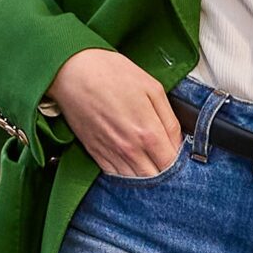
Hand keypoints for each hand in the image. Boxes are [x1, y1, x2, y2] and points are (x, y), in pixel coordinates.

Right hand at [47, 48, 183, 176]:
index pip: (171, 164)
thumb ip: (170, 120)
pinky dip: (126, 173)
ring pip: (135, 181)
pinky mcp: (95, 153)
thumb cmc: (111, 73)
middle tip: (165, 157)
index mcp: (148, 133)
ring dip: (146, 175)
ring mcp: (111, 154)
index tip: (179, 153)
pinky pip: (115, 175)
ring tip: (149, 160)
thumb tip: (178, 142)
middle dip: (164, 171)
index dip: (179, 162)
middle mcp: (130, 149)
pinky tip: (131, 161)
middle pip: (155, 178)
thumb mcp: (153, 88)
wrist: (73, 71)